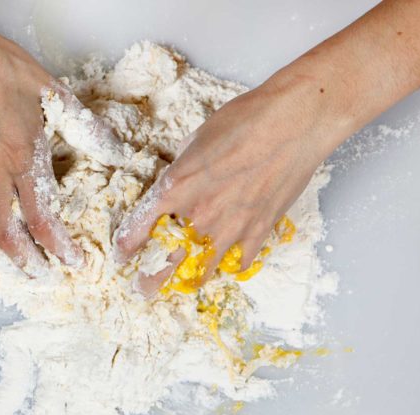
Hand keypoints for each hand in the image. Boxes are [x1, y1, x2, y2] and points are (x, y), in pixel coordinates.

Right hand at [0, 5, 93, 273]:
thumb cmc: (2, 72)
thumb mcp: (55, 95)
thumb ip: (87, 129)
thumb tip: (117, 152)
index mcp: (24, 161)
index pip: (43, 219)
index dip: (59, 247)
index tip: (73, 261)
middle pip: (11, 236)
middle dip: (30, 264)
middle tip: (45, 277)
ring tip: (10, 267)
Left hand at [114, 80, 331, 295]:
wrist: (295, 122)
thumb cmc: (246, 120)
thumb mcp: (197, 140)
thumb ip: (183, 167)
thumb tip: (180, 178)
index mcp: (175, 188)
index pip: (138, 228)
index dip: (127, 247)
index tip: (123, 258)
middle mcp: (198, 214)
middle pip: (165, 260)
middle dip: (150, 279)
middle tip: (143, 288)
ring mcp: (230, 227)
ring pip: (202, 269)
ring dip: (190, 277)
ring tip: (184, 284)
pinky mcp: (259, 231)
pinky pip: (240, 261)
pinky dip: (232, 264)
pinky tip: (228, 264)